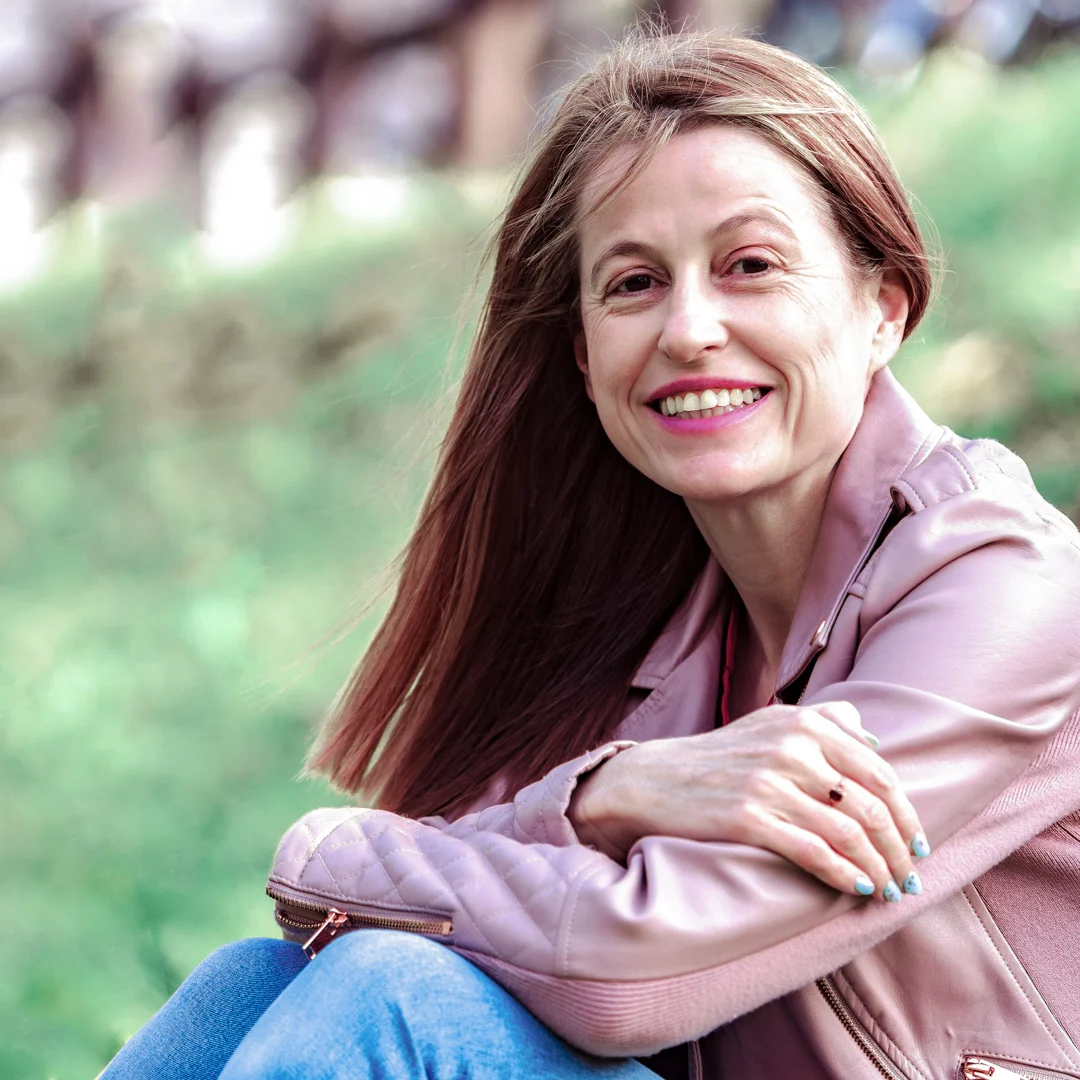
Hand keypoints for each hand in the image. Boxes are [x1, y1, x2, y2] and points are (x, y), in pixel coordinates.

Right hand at [569, 701, 926, 900]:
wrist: (655, 779)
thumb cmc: (720, 756)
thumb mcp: (770, 722)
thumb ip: (824, 720)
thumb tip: (876, 743)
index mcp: (804, 722)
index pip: (878, 771)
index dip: (906, 813)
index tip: (916, 842)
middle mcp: (792, 747)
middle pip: (871, 805)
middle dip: (899, 847)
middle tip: (911, 875)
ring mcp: (769, 782)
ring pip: (848, 833)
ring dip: (879, 868)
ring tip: (889, 890)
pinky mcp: (748, 817)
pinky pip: (813, 851)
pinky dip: (844, 875)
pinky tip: (858, 889)